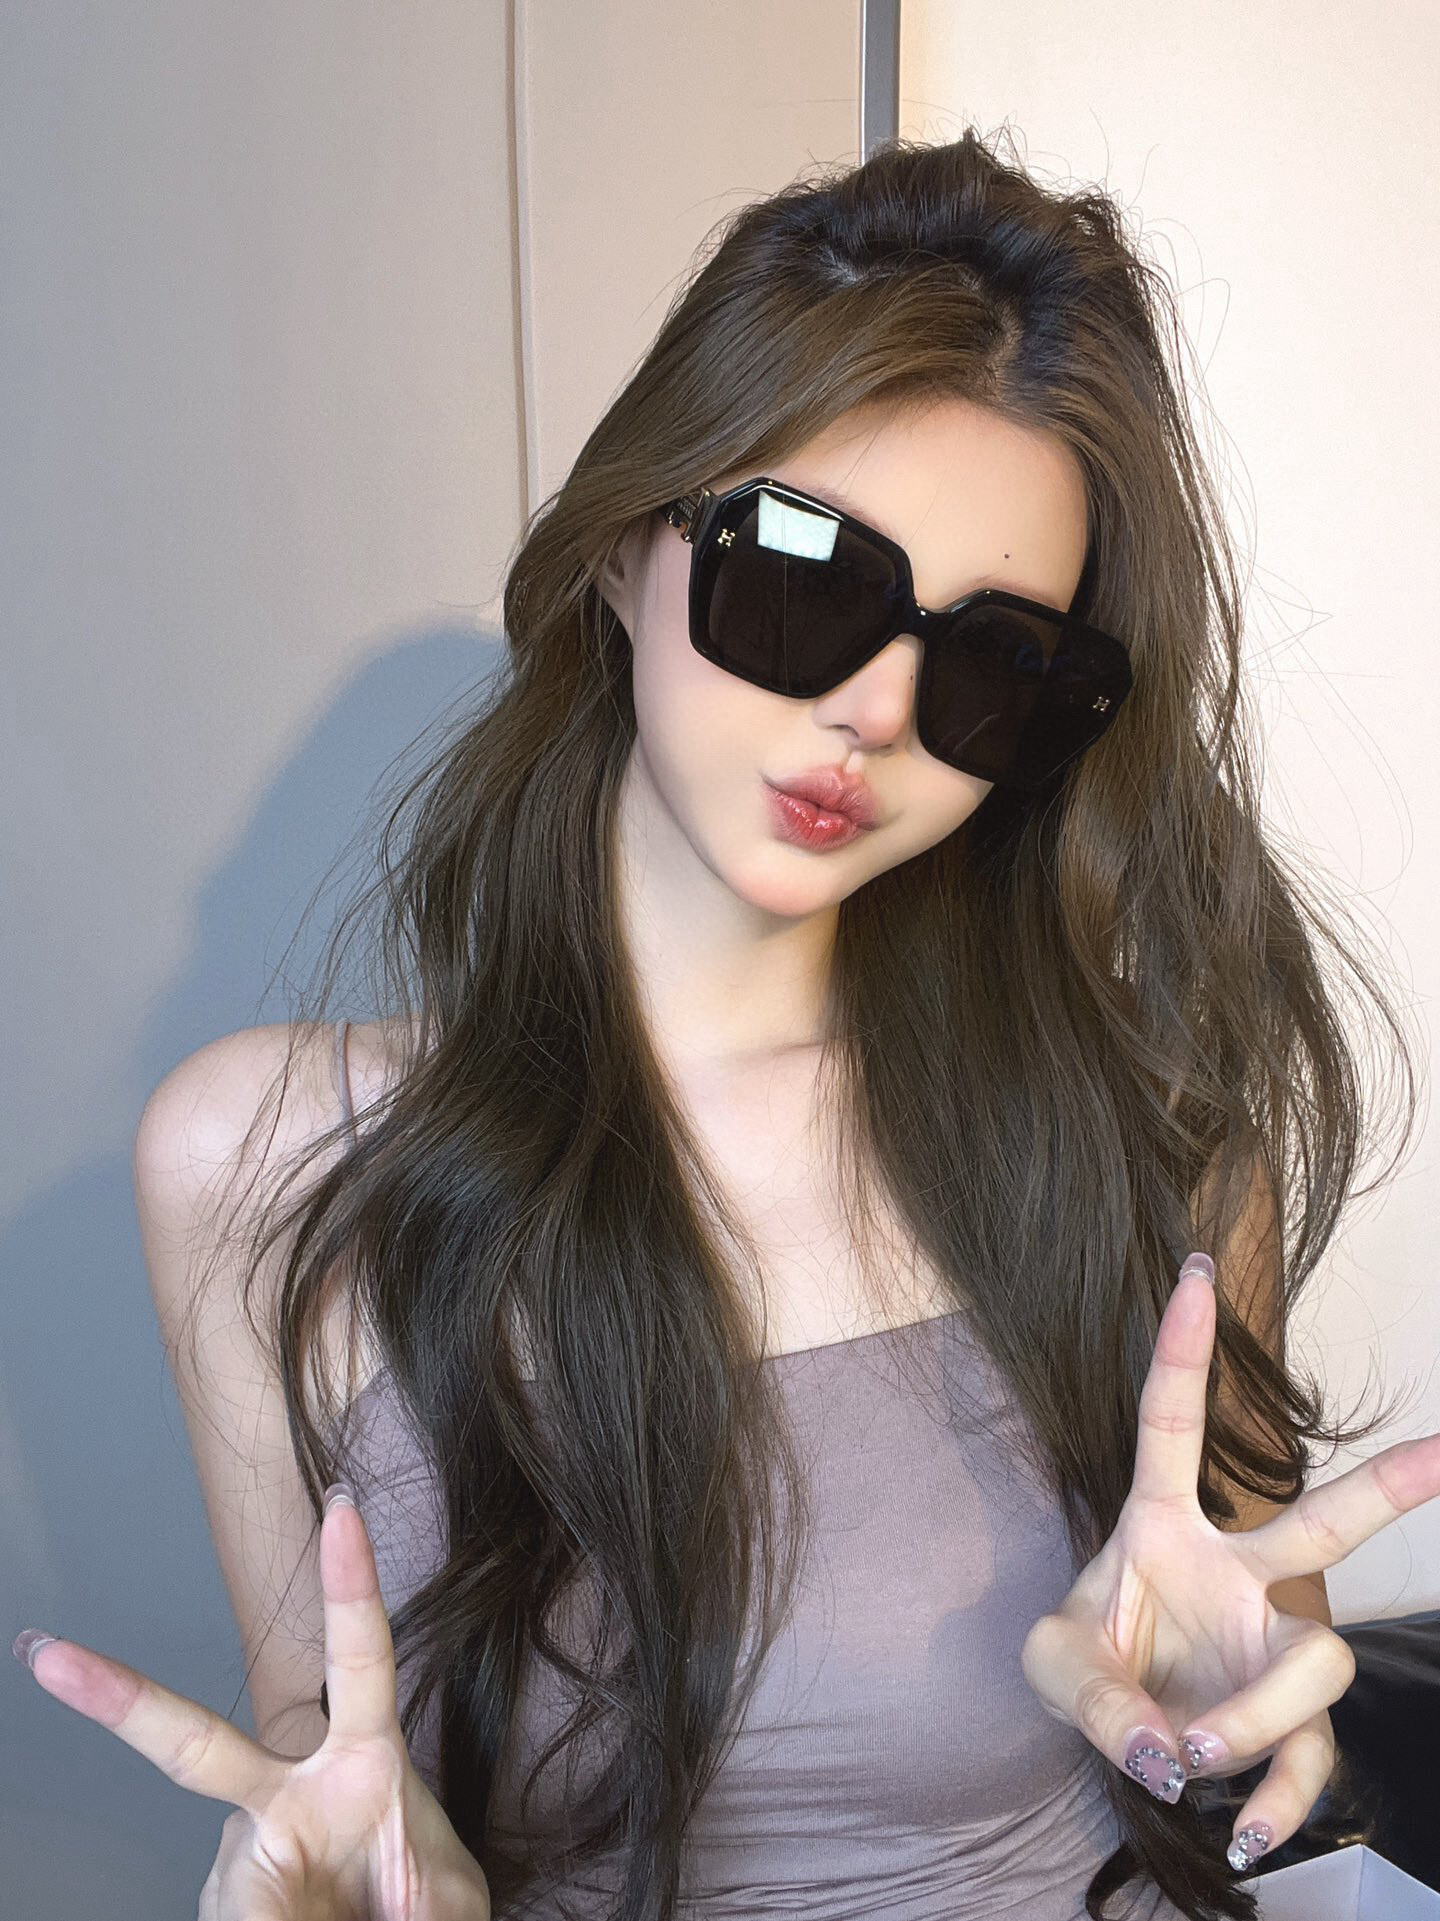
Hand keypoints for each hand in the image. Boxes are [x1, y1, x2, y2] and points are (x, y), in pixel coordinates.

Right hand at [13, 1484, 489, 1918]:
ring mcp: (244, 1852)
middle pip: (197, 1748)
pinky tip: (308, 1917)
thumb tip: (301, 1881)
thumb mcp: (443, 1900)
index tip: (342, 1509)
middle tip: (49, 1656)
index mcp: (365, 1760)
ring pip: (240, 1890)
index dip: (352, 1584)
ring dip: (298, 1916)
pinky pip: (239, 1916)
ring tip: (342, 1913)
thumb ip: (406, 1895)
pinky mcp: (226, 1898)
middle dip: (124, 1702)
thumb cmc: (422, 1898)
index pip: (360, 1657)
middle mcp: (292, 1794)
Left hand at [1020, 1252, 1439, 1874]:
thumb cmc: (1092, 1665)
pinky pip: (1312, 1760)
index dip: (1181, 1351)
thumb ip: (1097, 1698)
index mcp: (1163, 1527)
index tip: (1193, 1272)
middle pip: (1324, 1526)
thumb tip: (1173, 1751)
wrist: (1119, 1734)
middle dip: (1388, 1487)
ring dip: (1255, 1713)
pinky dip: (1277, 1801)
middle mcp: (1239, 1577)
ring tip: (1192, 1750)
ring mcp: (1273, 1649)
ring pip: (1317, 1661)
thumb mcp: (1054, 1666)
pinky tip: (1243, 1833)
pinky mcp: (1291, 1726)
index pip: (1169, 1427)